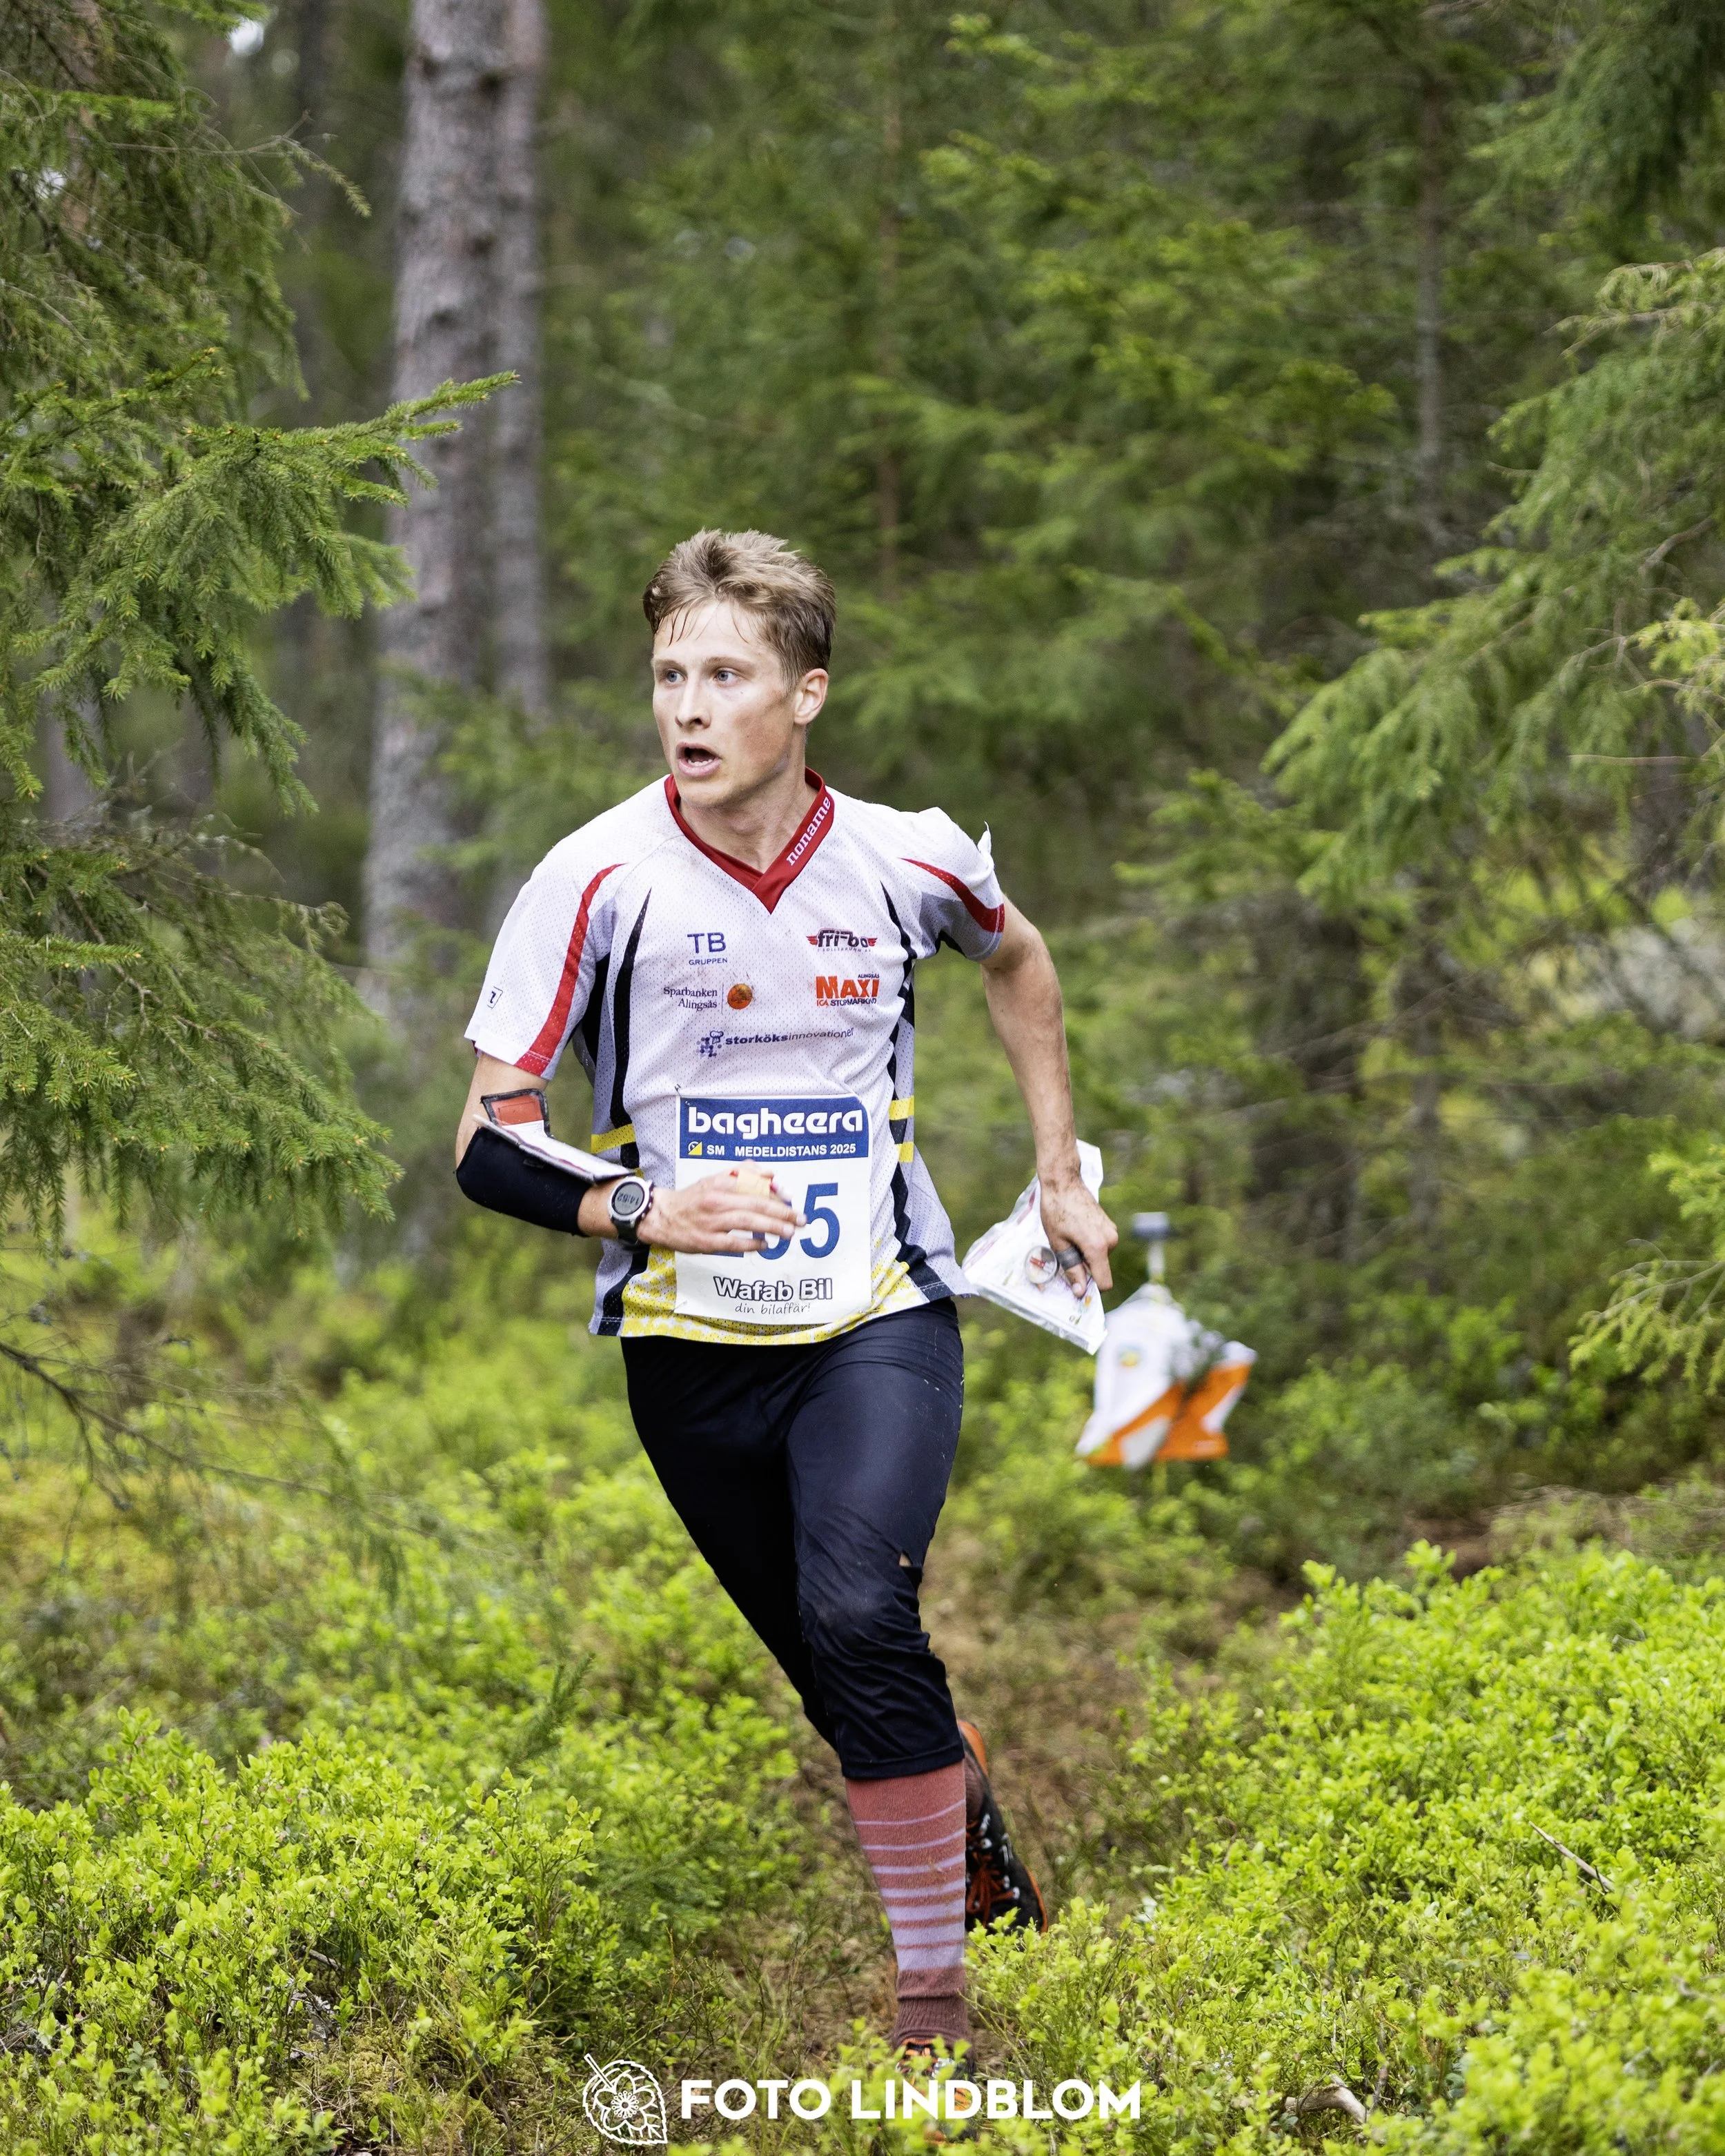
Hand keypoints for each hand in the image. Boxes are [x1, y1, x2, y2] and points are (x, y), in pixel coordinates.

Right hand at [637, 1166, 805, 1254]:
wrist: (660, 1216)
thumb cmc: (693, 1198)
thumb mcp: (714, 1179)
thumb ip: (742, 1174)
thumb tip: (771, 1175)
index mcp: (719, 1183)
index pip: (753, 1184)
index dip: (774, 1191)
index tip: (791, 1197)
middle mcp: (716, 1200)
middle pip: (754, 1203)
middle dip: (782, 1212)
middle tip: (800, 1219)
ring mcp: (710, 1222)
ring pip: (746, 1221)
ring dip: (772, 1227)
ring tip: (790, 1232)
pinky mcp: (706, 1241)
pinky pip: (733, 1243)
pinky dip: (751, 1243)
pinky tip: (765, 1244)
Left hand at [1038, 1175, 1117, 1297]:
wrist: (1063, 1182)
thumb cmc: (1056, 1211)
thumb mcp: (1058, 1244)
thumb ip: (1072, 1269)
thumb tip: (1080, 1292)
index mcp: (1098, 1247)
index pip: (1104, 1282)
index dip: (1090, 1287)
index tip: (1075, 1284)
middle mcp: (1110, 1240)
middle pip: (1100, 1269)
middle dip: (1084, 1267)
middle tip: (1065, 1250)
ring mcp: (1112, 1232)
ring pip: (1100, 1257)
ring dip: (1085, 1255)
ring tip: (1069, 1237)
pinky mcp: (1109, 1226)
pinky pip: (1101, 1245)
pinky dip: (1089, 1245)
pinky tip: (1075, 1231)